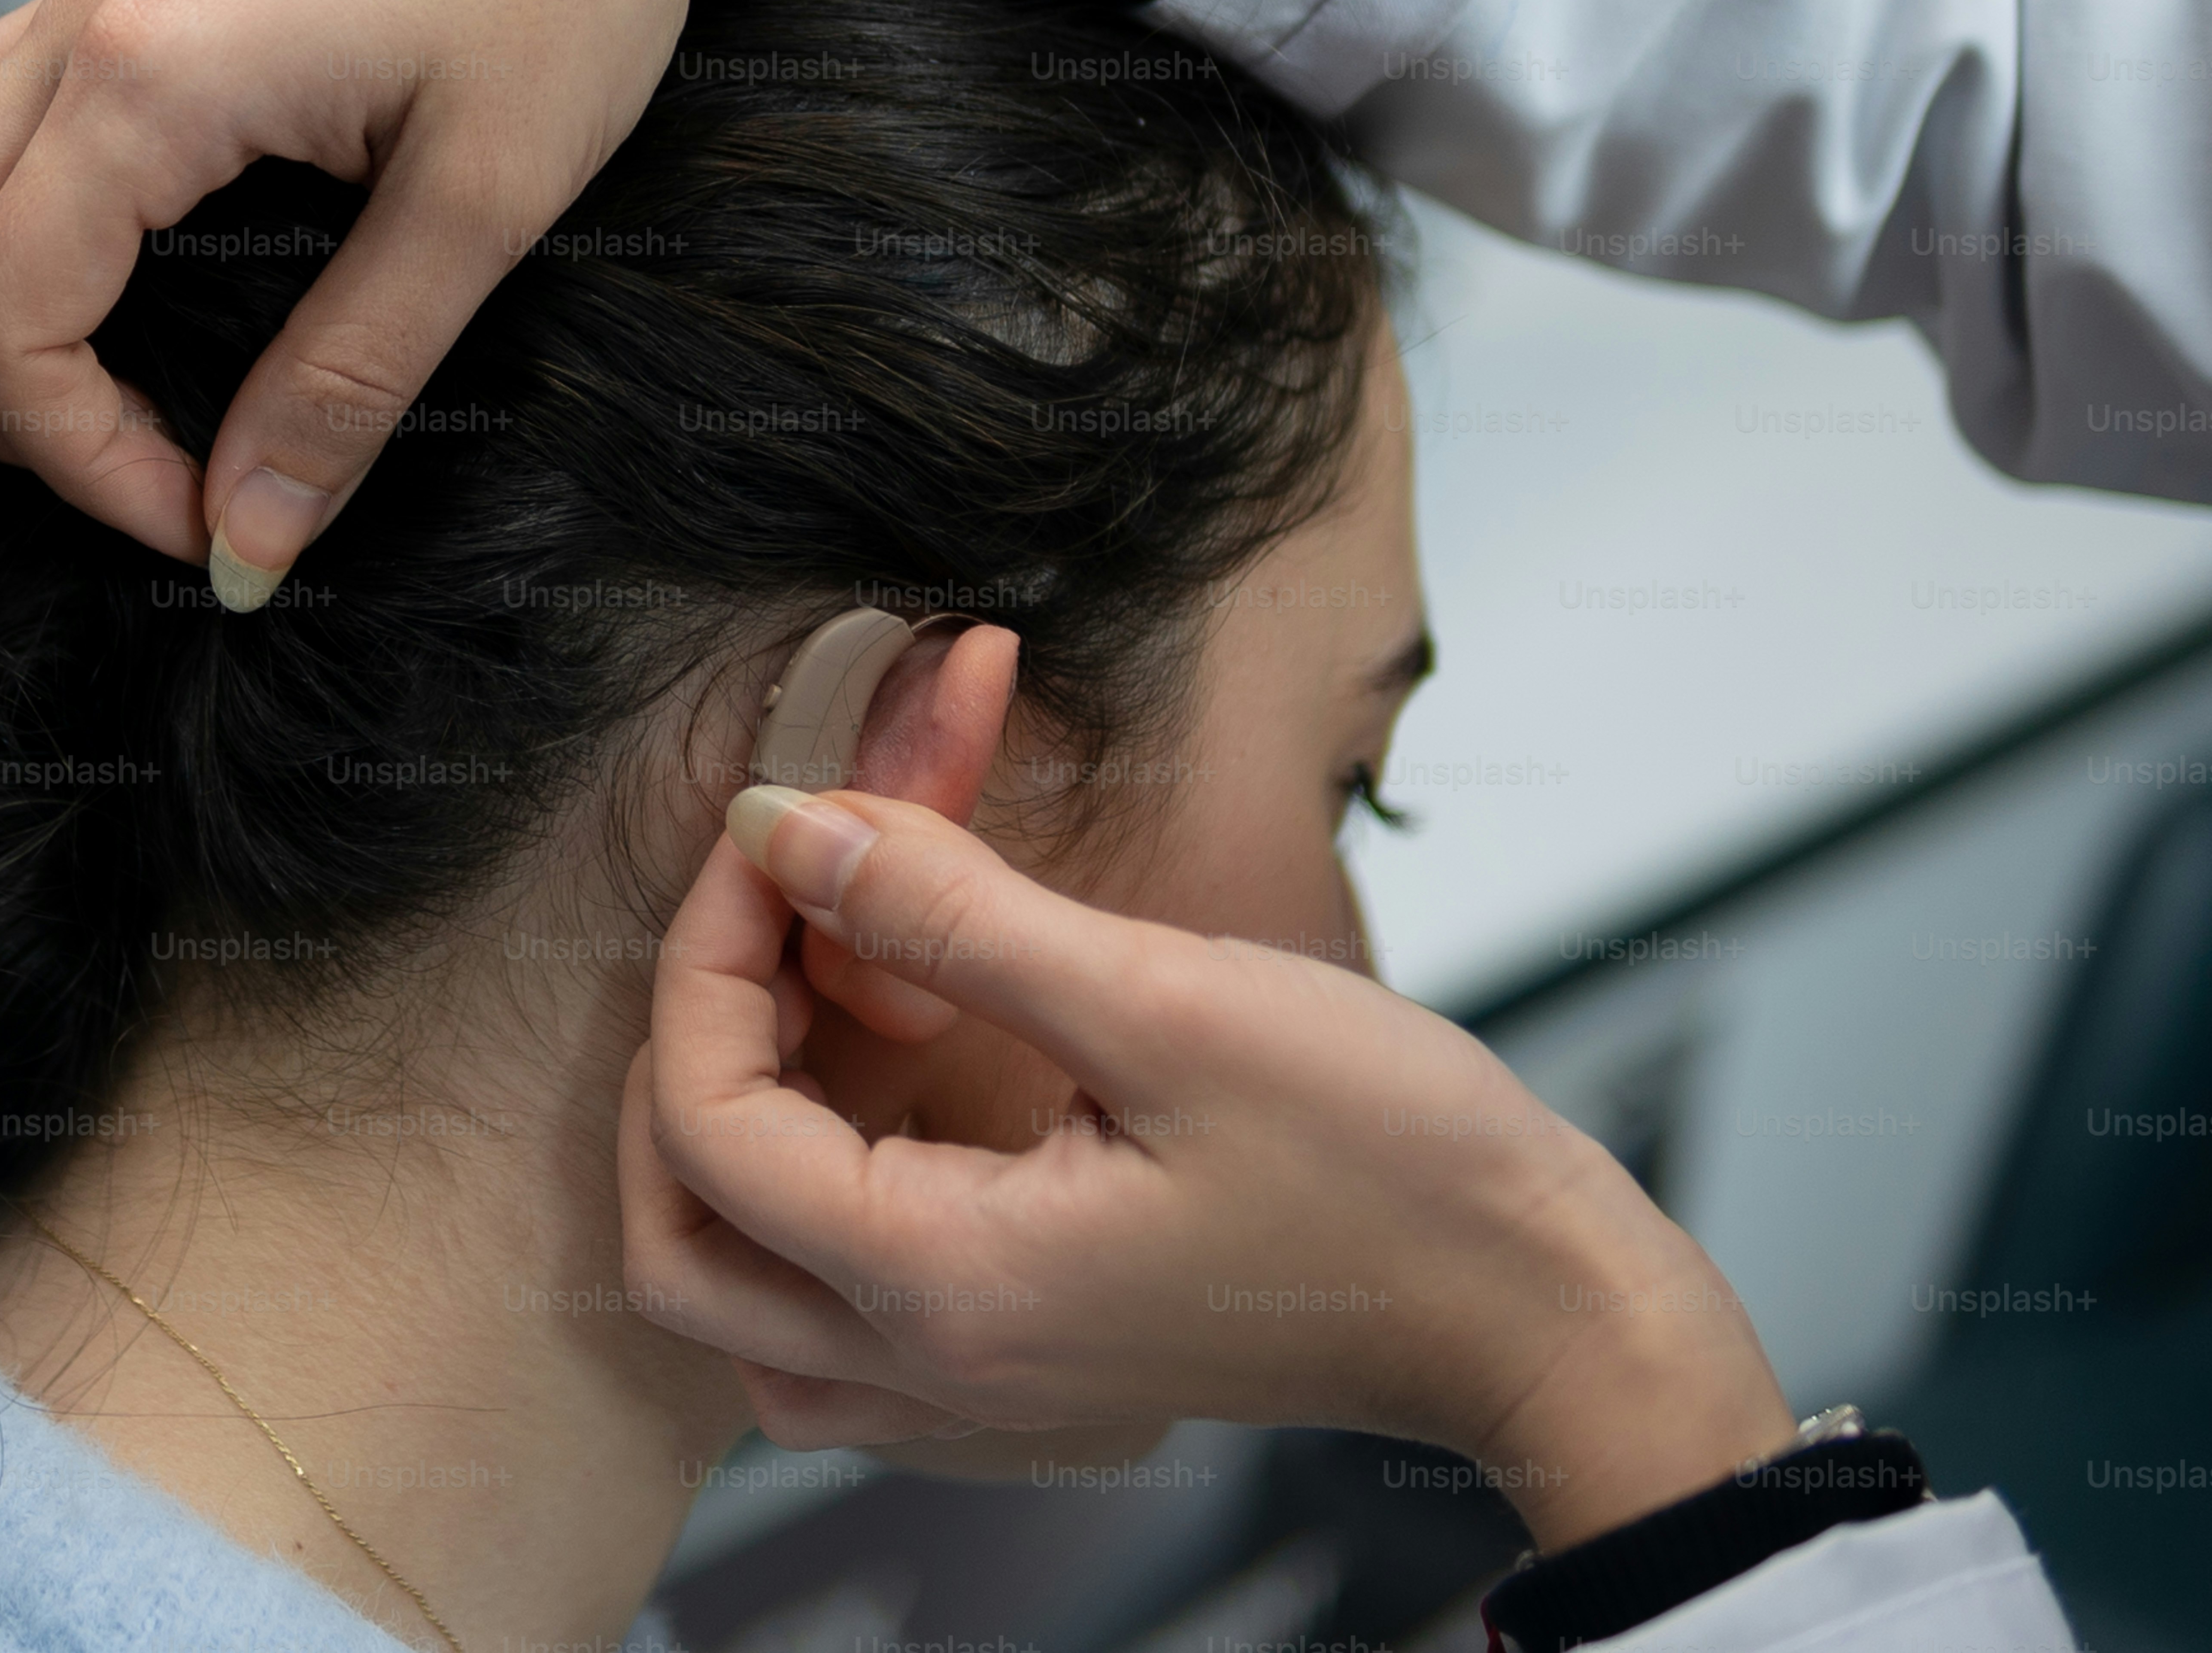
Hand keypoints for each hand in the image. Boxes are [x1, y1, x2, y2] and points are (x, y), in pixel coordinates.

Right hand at [0, 0, 953, 602]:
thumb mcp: (481, 204)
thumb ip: (346, 384)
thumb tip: (253, 539)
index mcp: (152, 72)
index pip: (7, 325)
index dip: (83, 463)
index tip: (201, 522)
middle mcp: (84, 13)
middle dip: (16, 408)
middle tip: (160, 477)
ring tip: (116, 389)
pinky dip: (1, 209)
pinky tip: (109, 262)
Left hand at [619, 789, 1801, 1552]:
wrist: (1533, 1303)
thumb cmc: (1392, 1165)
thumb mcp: (1162, 998)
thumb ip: (948, 914)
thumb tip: (786, 829)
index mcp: (951, 1288)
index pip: (709, 1122)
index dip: (713, 953)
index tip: (782, 826)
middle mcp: (938, 1367)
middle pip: (678, 1239)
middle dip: (689, 1054)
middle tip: (767, 913)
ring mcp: (979, 1385)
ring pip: (745, 1289)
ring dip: (739, 1133)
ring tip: (820, 980)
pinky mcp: (1027, 1362)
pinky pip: (841, 1306)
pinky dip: (822, 1184)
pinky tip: (897, 1060)